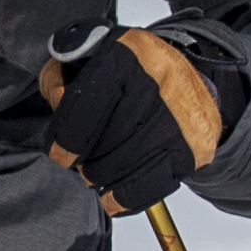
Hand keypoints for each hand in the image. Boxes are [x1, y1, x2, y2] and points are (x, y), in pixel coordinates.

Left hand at [39, 25, 222, 215]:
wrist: (194, 78)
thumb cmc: (136, 70)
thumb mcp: (95, 53)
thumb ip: (63, 72)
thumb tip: (56, 99)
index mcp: (131, 53)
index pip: (91, 100)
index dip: (69, 135)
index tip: (59, 154)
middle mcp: (160, 81)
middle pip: (112, 135)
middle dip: (87, 159)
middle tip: (79, 164)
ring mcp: (181, 117)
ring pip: (131, 161)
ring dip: (104, 177)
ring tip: (95, 176)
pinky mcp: (194, 147)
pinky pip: (155, 182)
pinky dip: (127, 196)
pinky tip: (112, 197)